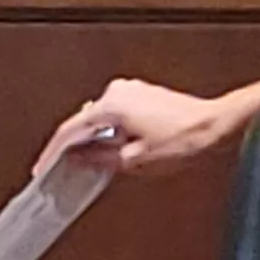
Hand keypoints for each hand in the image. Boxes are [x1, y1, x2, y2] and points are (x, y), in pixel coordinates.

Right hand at [34, 79, 244, 178]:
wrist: (216, 125)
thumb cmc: (183, 140)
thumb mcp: (135, 160)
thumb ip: (100, 159)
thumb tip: (79, 159)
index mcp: (111, 105)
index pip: (70, 131)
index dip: (53, 153)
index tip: (43, 168)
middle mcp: (118, 91)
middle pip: (83, 122)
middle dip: (72, 146)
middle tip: (61, 169)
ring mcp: (131, 90)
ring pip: (99, 118)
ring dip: (93, 139)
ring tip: (86, 164)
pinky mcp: (143, 94)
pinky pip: (115, 114)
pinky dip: (108, 131)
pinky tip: (110, 149)